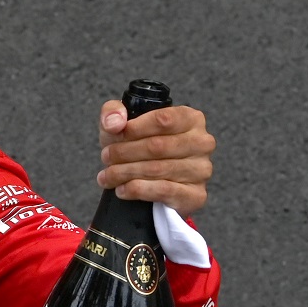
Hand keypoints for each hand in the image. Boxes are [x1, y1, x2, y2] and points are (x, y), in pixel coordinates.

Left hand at [96, 101, 214, 216]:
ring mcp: (202, 169)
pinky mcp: (196, 194)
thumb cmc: (137, 146)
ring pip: (157, 169)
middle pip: (157, 146)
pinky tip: (122, 189)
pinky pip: (164, 190)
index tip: (114, 136)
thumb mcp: (121, 124)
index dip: (133, 128)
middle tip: (106, 157)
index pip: (163, 119)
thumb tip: (115, 123)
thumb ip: (113, 112)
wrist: (149, 183)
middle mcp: (202, 142)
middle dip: (124, 152)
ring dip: (125, 172)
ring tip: (107, 175)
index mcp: (190, 119)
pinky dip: (137, 189)